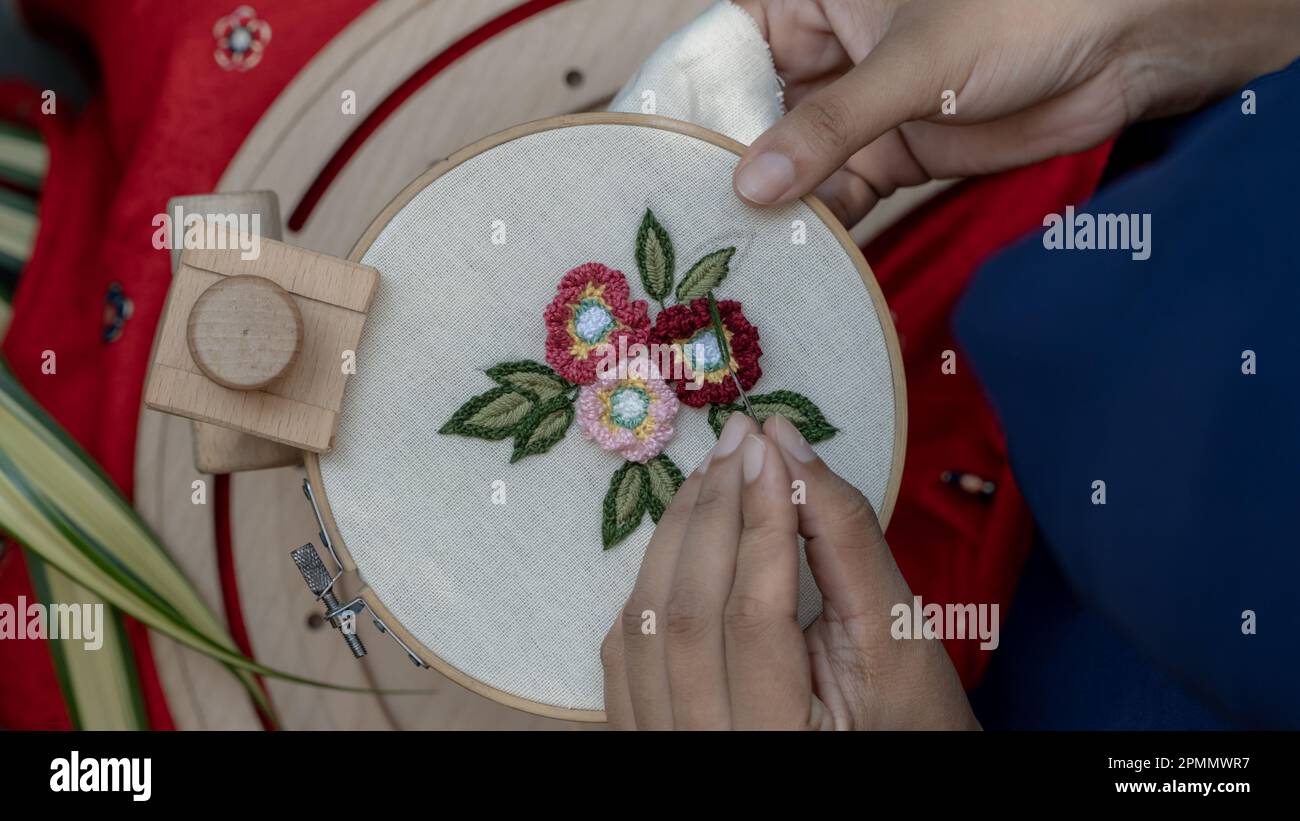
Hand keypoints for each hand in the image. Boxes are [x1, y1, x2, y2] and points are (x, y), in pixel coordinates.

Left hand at [601, 412, 978, 728]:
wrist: (896, 773)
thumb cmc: (911, 718)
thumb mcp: (896, 638)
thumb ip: (845, 539)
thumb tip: (786, 445)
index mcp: (783, 744)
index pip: (754, 616)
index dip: (759, 519)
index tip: (770, 444)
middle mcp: (710, 755)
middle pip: (689, 615)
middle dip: (714, 511)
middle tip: (741, 440)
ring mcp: (668, 748)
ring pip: (648, 625)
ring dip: (676, 534)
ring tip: (715, 471)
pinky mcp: (650, 734)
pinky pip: (626, 650)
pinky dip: (653, 581)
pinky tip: (687, 533)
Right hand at [732, 0, 1299, 223]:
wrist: (1125, 46)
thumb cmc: (1021, 10)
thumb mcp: (915, 61)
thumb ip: (832, 125)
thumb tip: (749, 186)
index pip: (728, 45)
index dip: (689, 96)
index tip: (650, 152)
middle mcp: (828, 49)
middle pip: (752, 111)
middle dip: (725, 163)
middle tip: (685, 219)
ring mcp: (861, 106)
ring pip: (794, 159)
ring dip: (773, 201)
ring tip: (735, 248)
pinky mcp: (896, 154)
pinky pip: (841, 192)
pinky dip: (823, 222)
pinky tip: (798, 252)